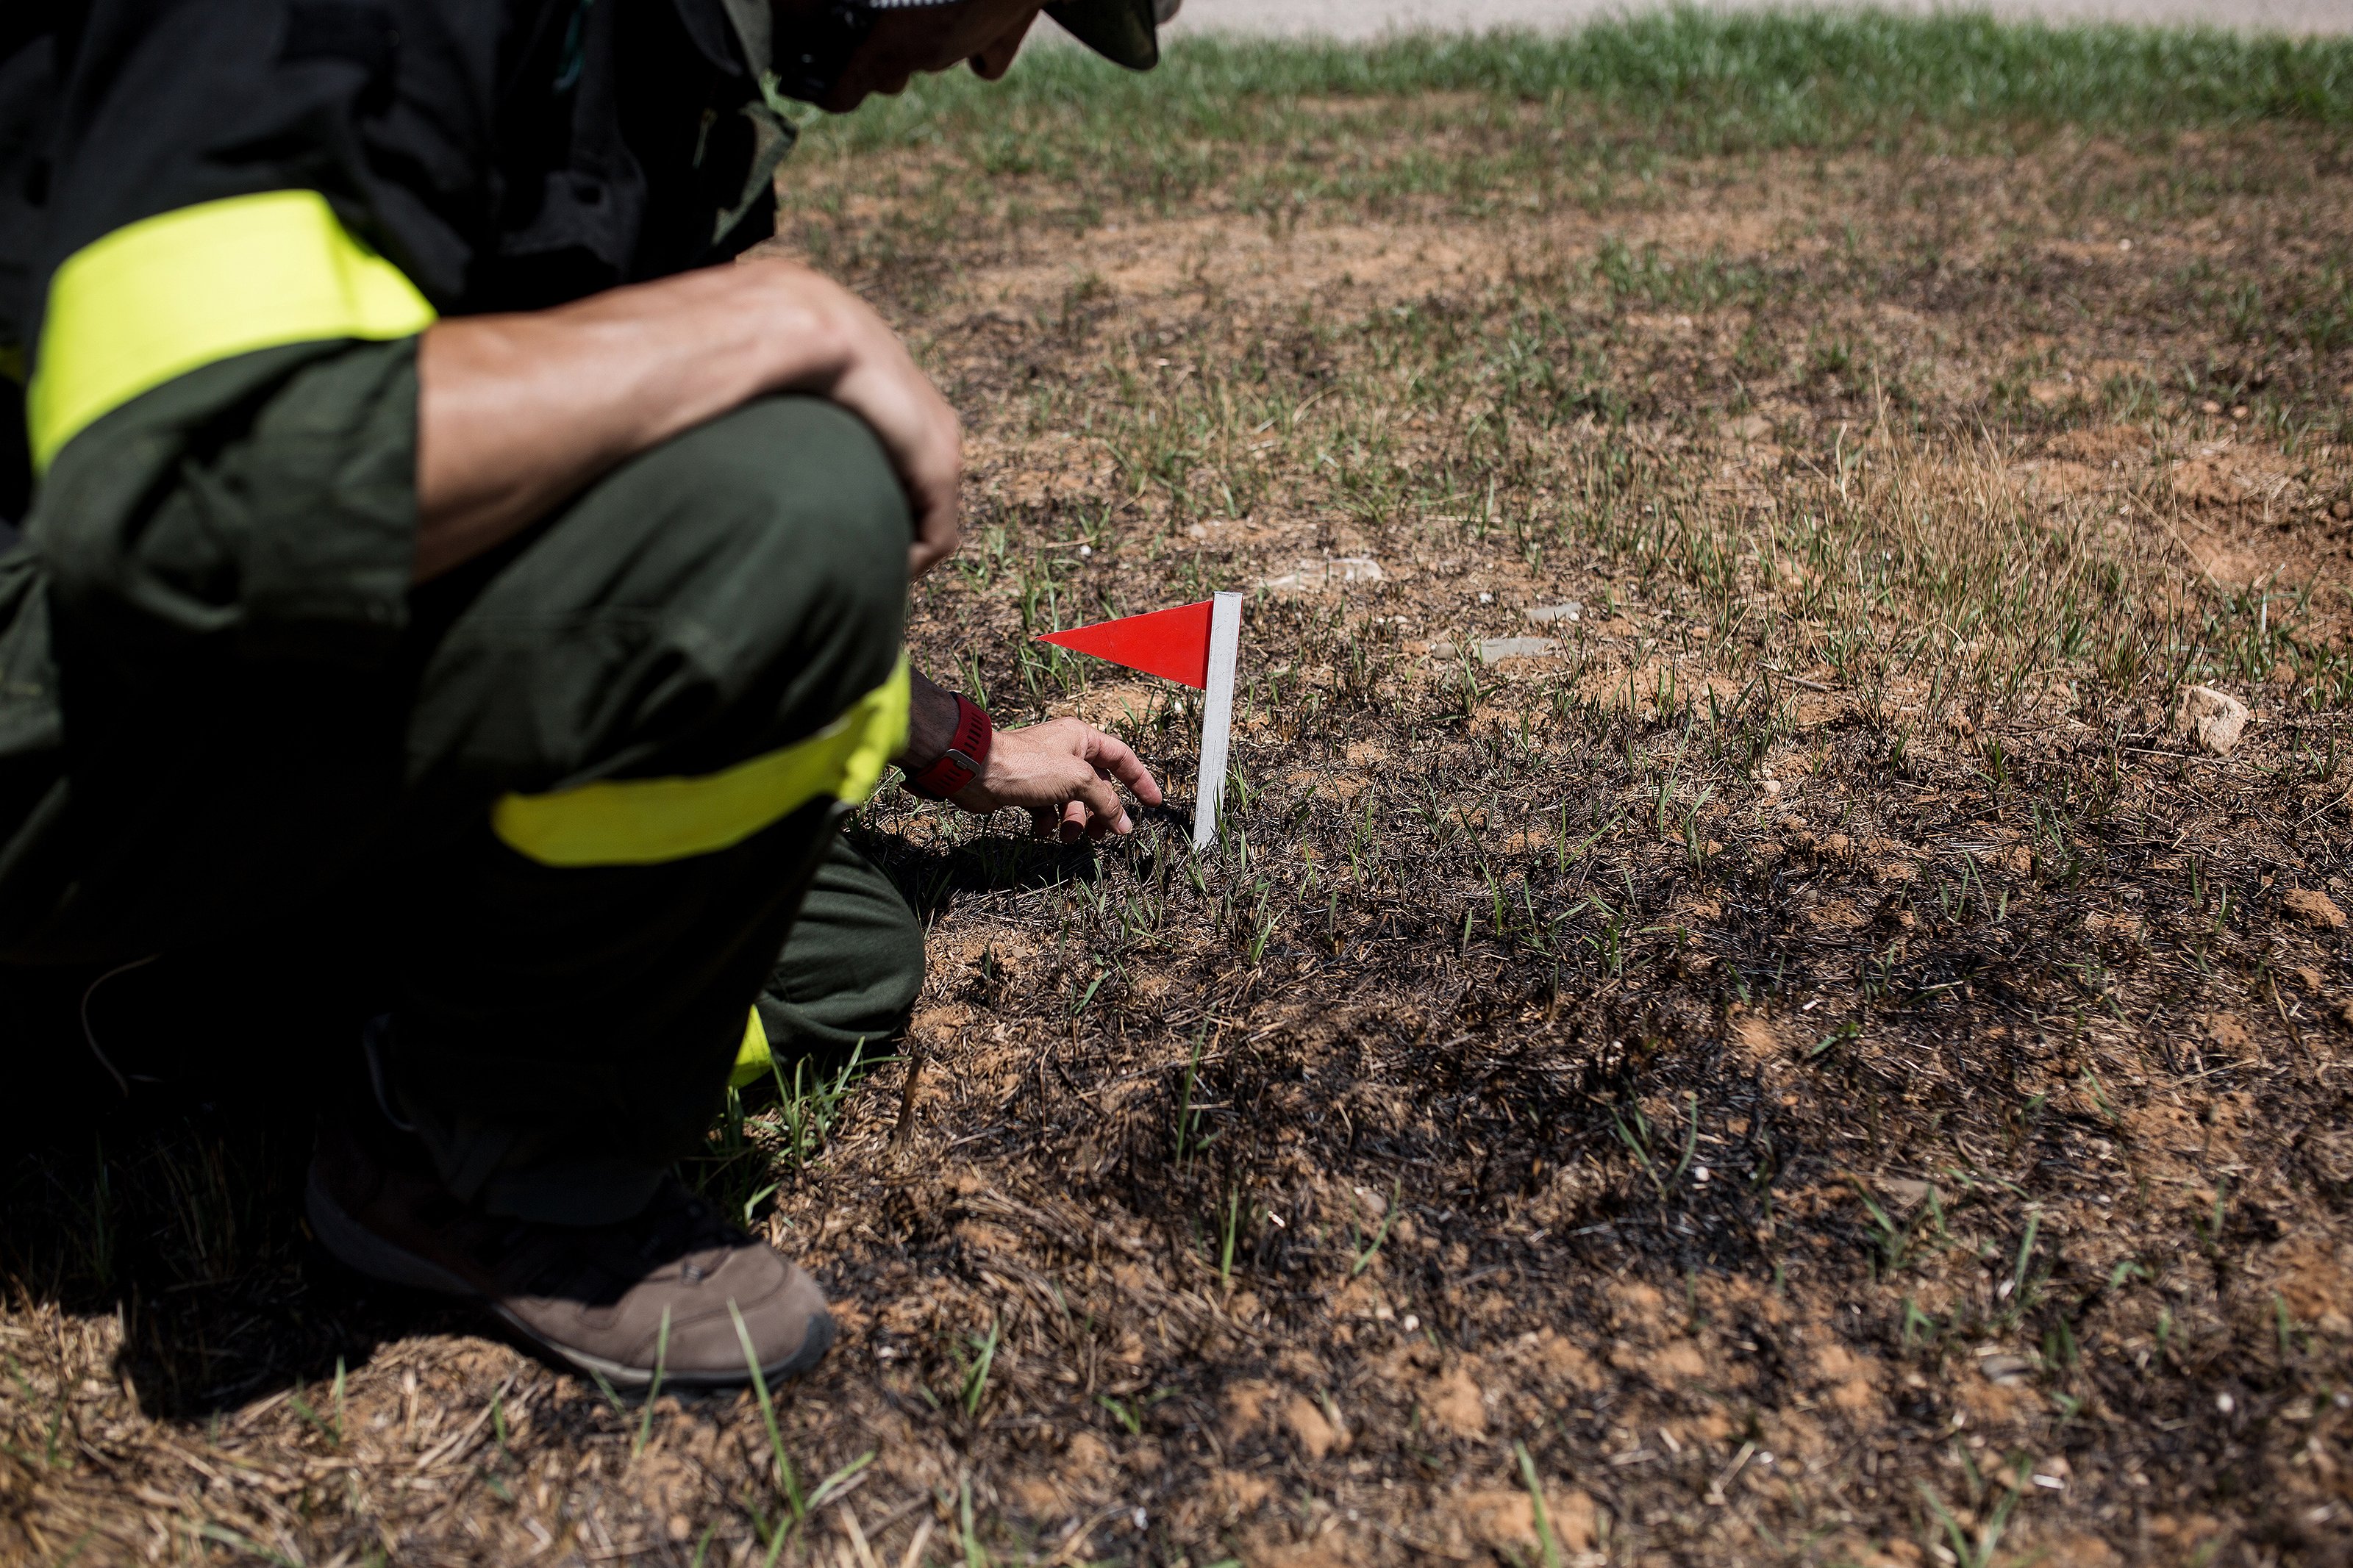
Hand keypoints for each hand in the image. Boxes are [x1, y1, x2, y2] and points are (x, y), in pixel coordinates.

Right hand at [417, 259, 960, 581]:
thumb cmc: (594, 423)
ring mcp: (828, 310)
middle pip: (914, 412)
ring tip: (901, 575)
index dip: (887, 475)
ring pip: (928, 431)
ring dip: (928, 512)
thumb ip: (732, 436)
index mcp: (779, 314)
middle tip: (900, 567)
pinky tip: (904, 560)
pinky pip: (921, 444)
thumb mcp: (685, 421)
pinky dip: (927, 510)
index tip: (873, 541)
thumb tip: (744, 499)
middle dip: (918, 496)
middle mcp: (814, 297)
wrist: (563, 392)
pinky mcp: (834, 341)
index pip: (873, 398)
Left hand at [952, 718, 1164, 840]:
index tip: (1154, 804)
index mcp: (1082, 739)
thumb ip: (1105, 801)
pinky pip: (1049, 810)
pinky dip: (1048, 822)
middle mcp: (1066, 752)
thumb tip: (1124, 824)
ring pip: (1073, 802)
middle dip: (1101, 812)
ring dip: (1074, 822)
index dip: (1140, 781)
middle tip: (1104, 835)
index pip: (1123, 758)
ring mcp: (1046, 771)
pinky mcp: (1028, 789)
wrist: (979, 772)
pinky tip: (1041, 828)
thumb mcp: (1078, 780)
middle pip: (1098, 786)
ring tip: (1069, 835)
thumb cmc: (1029, 766)